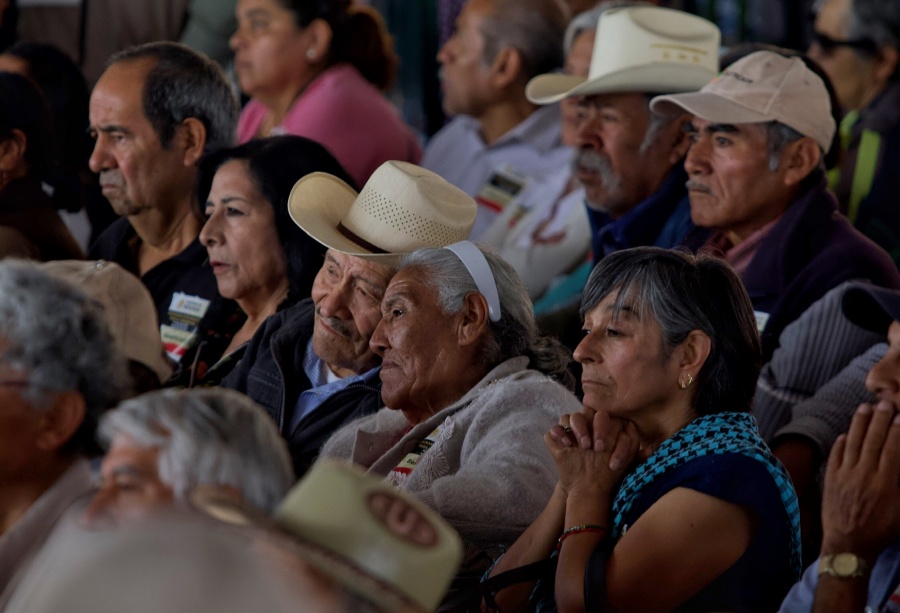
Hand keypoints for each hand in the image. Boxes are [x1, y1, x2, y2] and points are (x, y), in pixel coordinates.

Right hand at [546, 410, 639, 496]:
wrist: (590, 491)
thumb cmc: (609, 477)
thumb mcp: (627, 465)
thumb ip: (637, 452)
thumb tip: (649, 446)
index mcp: (602, 428)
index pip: (602, 415)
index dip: (604, 427)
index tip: (605, 448)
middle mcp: (586, 428)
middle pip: (585, 412)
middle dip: (591, 426)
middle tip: (595, 447)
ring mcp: (571, 435)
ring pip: (568, 416)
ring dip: (577, 428)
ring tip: (582, 446)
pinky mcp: (557, 444)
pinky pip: (551, 431)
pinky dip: (557, 434)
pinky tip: (566, 446)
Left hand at [821, 400, 899, 559]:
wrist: (848, 544)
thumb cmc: (880, 531)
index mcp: (885, 482)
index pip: (893, 449)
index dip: (897, 431)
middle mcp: (864, 474)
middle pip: (873, 440)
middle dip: (880, 420)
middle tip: (885, 403)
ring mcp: (845, 475)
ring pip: (853, 443)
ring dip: (859, 424)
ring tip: (864, 408)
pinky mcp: (830, 479)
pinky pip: (836, 455)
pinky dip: (841, 443)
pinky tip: (847, 434)